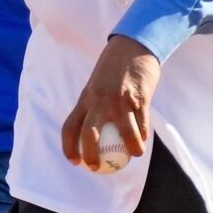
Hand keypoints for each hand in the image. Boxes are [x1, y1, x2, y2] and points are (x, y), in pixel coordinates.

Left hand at [60, 35, 157, 172]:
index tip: (74, 161)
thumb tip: (93, 133)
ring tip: (135, 154)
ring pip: (124, 132)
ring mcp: (119, 99)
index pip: (70, 126)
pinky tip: (144, 139)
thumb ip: (94, 106)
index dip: (68, 146)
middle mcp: (99, 100)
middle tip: (97, 167)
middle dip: (91, 155)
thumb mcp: (97, 86)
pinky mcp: (139, 97)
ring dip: (131, 148)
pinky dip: (143, 134)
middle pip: (89, 134)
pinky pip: (142, 122)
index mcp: (85, 98)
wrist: (133, 46)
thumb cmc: (114, 70)